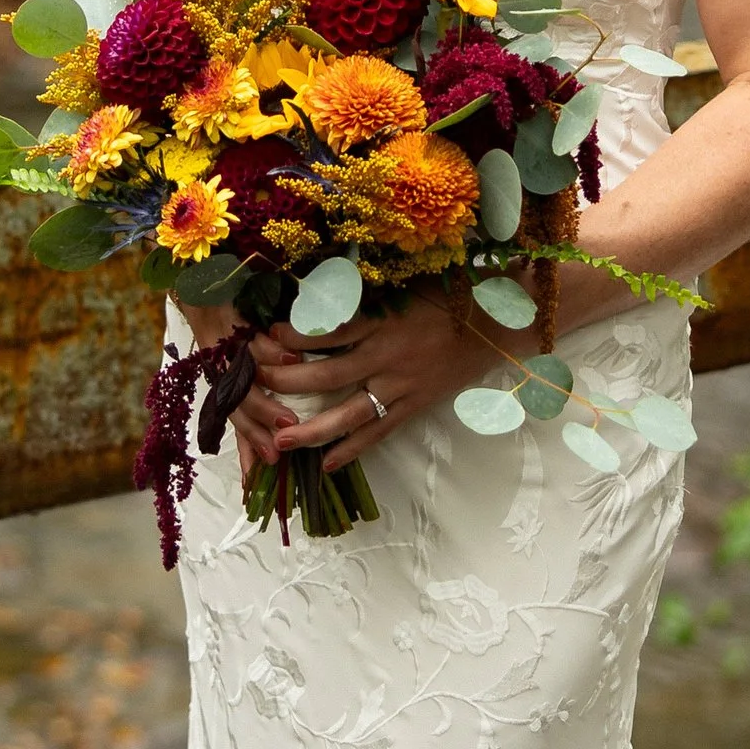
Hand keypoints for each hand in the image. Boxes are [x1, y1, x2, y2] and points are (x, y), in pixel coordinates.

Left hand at [238, 283, 504, 475]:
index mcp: (382, 320)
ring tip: (280, 440)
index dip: (293, 335)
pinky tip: (326, 465)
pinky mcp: (413, 406)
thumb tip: (316, 294)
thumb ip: (363, 294)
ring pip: (349, 413)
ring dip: (311, 428)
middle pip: (326, 374)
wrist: (495, 324)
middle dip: (287, 382)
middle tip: (255, 387)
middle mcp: (386, 356)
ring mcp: (400, 386)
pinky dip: (353, 449)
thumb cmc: (447, 294)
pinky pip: (379, 432)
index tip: (266, 335)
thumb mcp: (403, 283)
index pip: (327, 330)